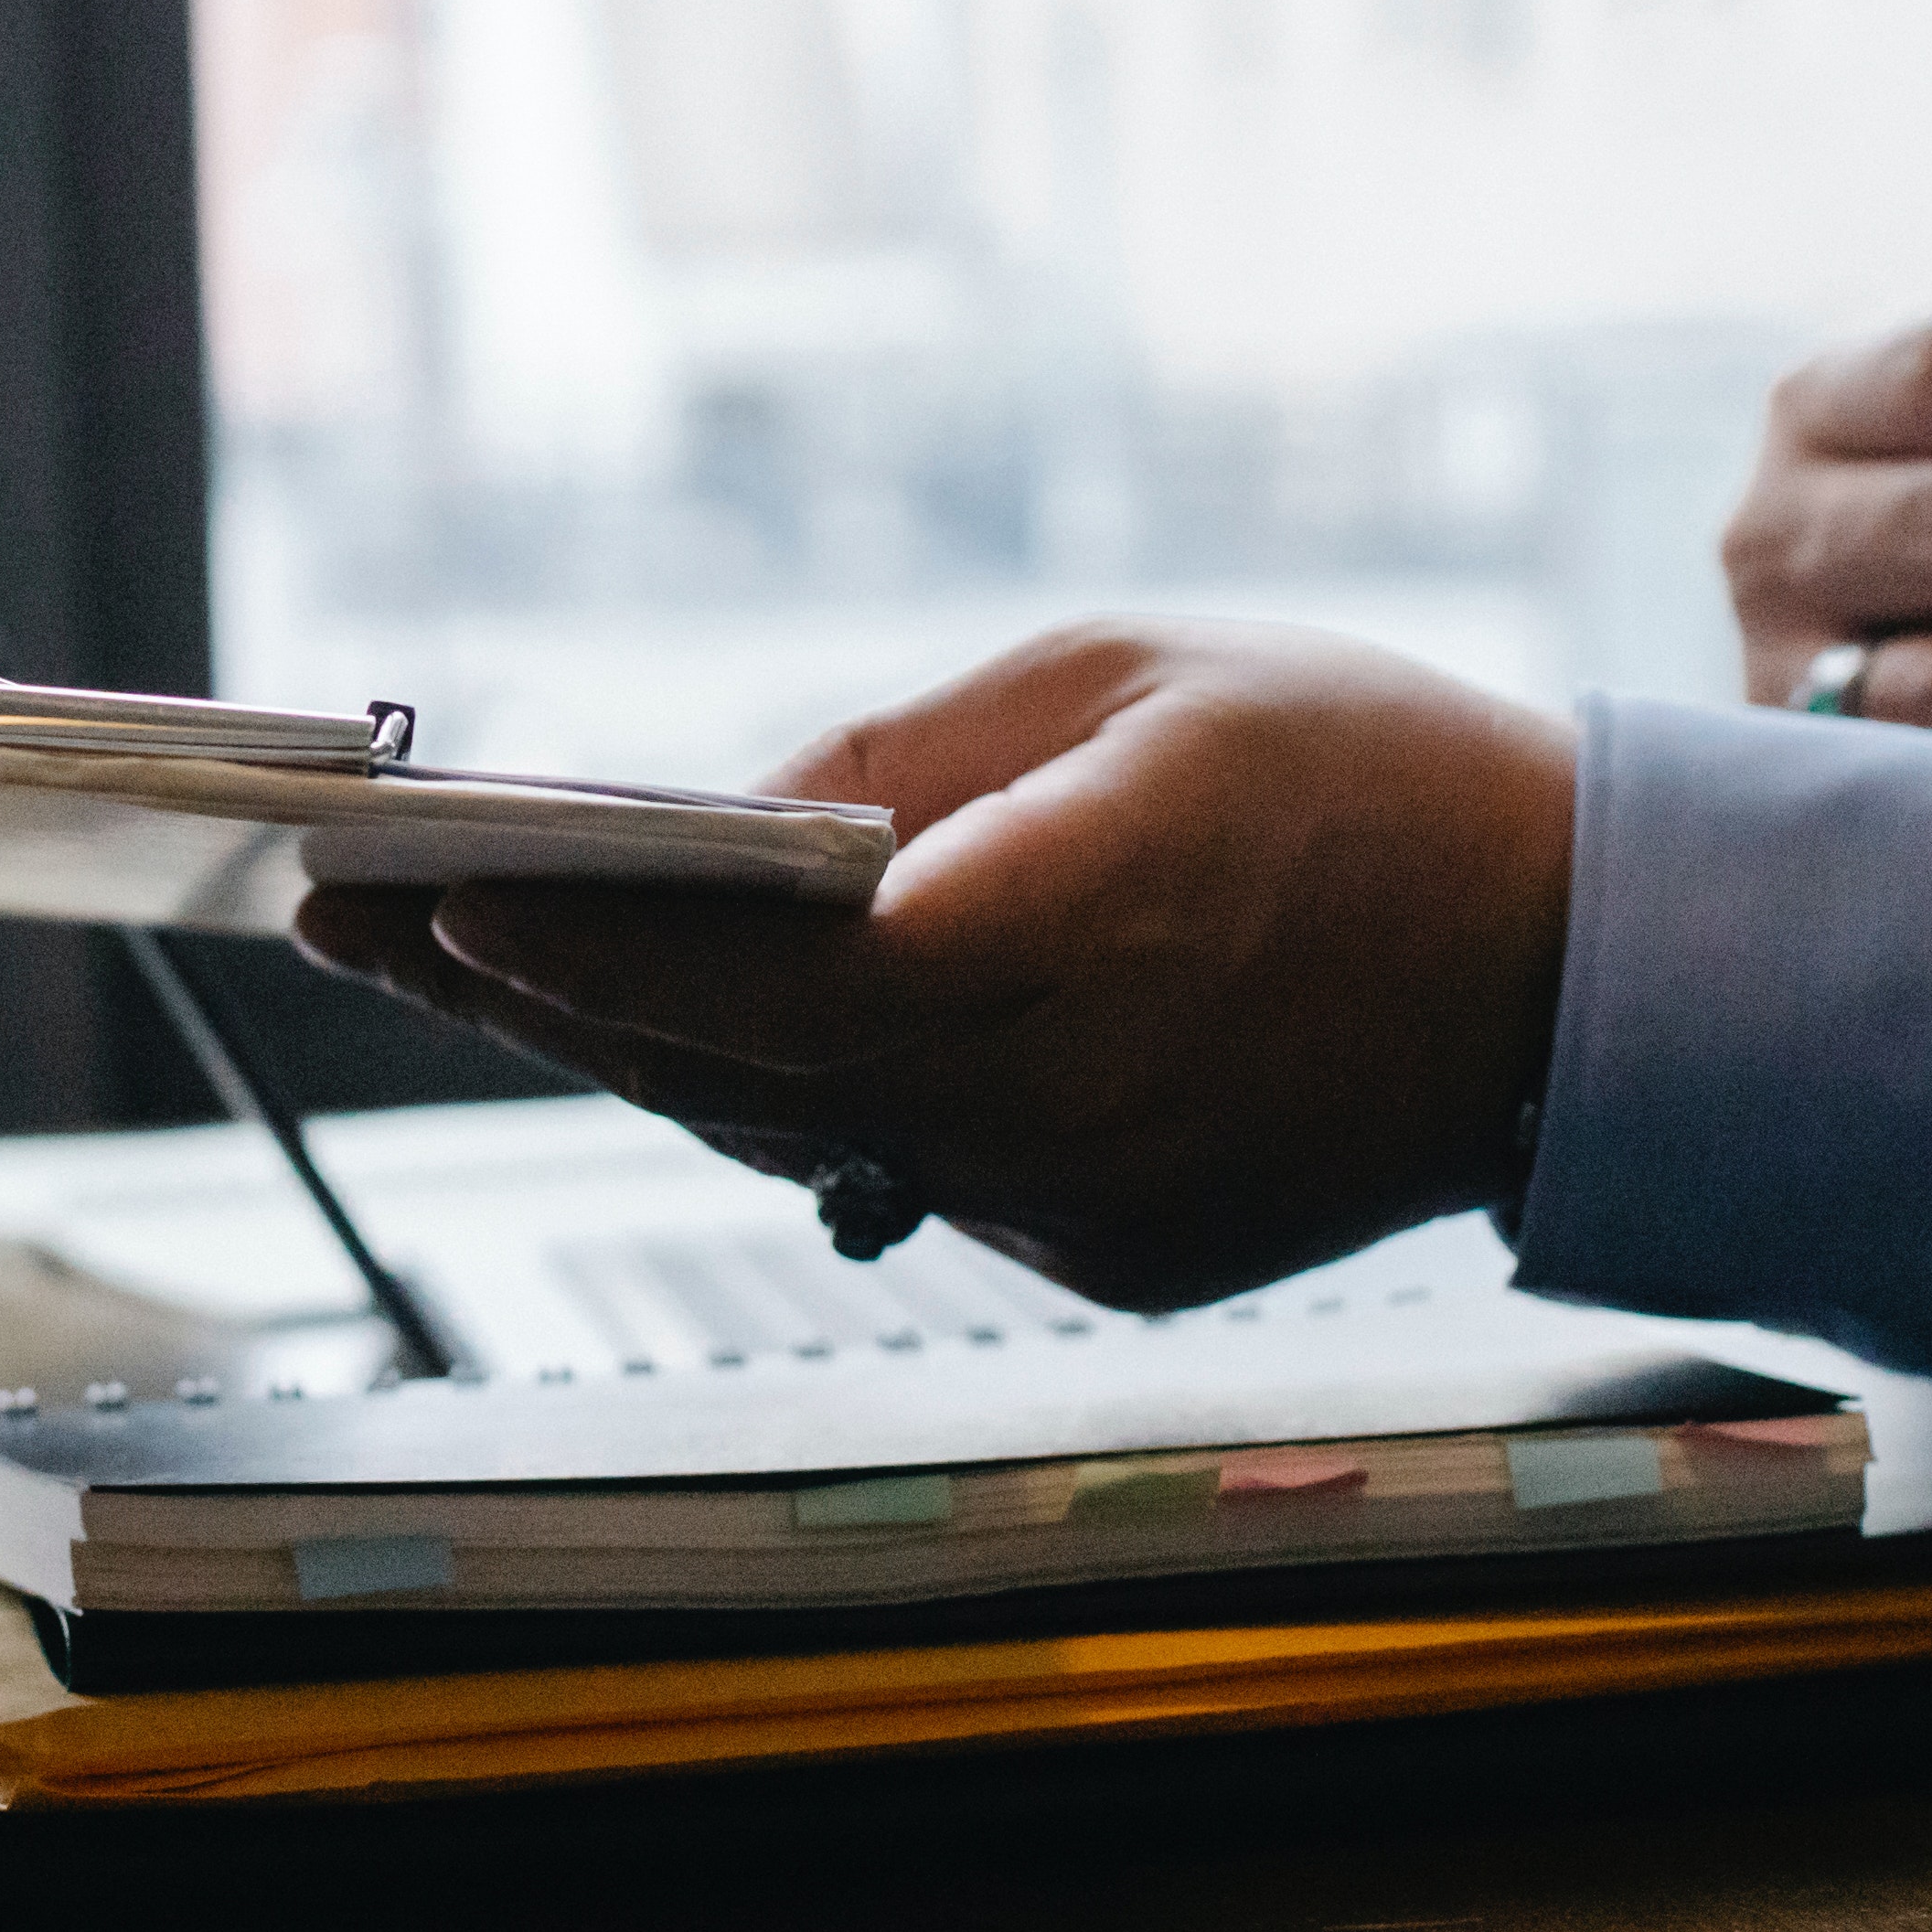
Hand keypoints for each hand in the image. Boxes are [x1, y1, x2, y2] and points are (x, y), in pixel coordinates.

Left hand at [295, 619, 1571, 1311]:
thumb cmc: (1365, 773)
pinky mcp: (1098, 1255)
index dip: (573, 940)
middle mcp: (1049, 1106)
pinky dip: (774, 1099)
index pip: (755, 967)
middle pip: (722, 1069)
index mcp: (1063, 938)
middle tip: (351, 923)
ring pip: (781, 1132)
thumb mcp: (1124, 675)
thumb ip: (904, 753)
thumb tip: (718, 814)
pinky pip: (889, 1169)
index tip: (418, 891)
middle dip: (524, 993)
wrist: (1579, 963)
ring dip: (617, 1054)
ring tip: (449, 966)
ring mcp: (1071, 1207)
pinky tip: (653, 1031)